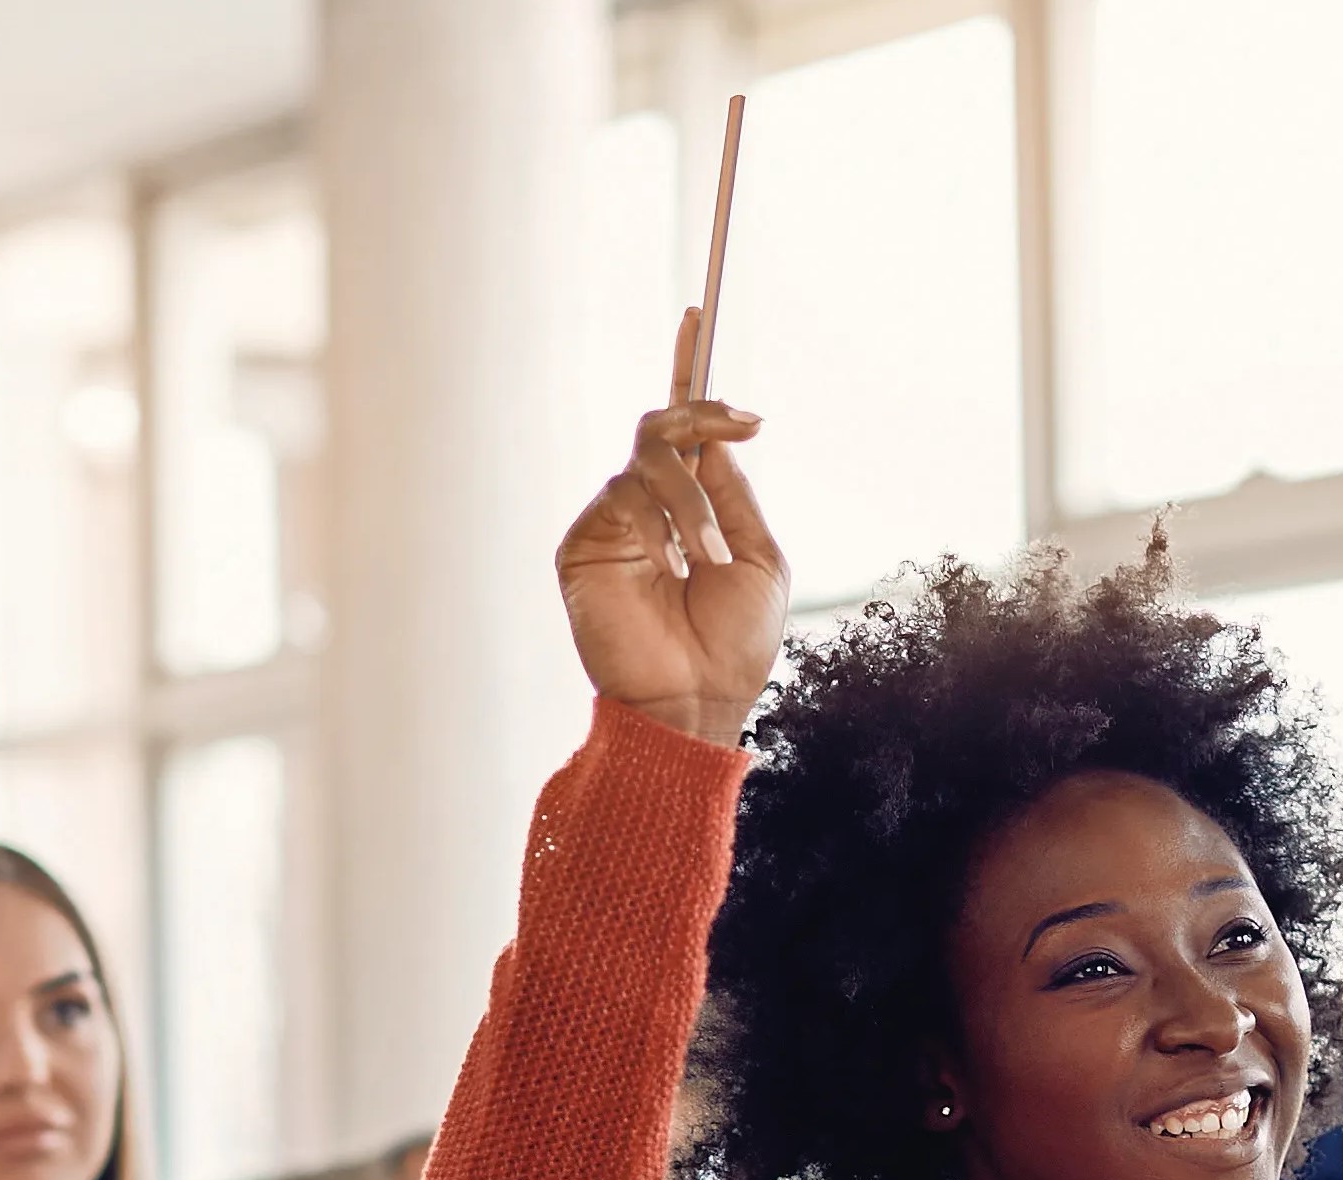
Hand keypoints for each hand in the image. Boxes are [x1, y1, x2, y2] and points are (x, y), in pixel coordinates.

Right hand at [556, 324, 784, 747]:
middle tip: (746, 426)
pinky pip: (620, 501)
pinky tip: (674, 568)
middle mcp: (649, 505)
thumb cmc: (733, 644)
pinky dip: (657, 528)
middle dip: (705, 417)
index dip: (687, 369)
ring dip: (690, 502)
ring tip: (708, 558)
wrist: (696, 701)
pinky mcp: (584, 546)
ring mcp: (613, 523)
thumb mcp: (758, 555)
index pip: (684, 426)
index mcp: (693, 504)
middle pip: (663, 425)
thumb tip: (714, 437)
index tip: (698, 316)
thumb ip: (732, 493)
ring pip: (646, 460)